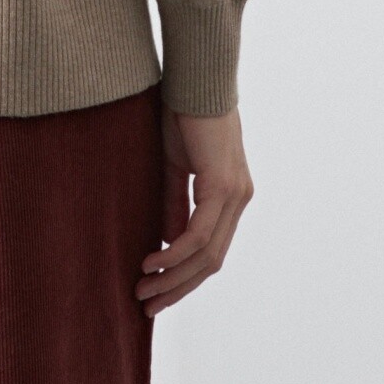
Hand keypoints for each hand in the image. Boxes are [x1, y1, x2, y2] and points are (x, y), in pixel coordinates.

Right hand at [136, 106, 251, 315]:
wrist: (195, 78)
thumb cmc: (183, 113)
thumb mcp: (176, 165)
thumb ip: (176, 202)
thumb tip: (167, 240)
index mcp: (232, 195)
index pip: (212, 250)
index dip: (185, 277)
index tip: (156, 293)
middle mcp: (240, 199)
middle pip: (212, 261)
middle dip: (178, 288)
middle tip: (147, 305)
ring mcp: (235, 194)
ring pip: (206, 254)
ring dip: (173, 277)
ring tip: (143, 290)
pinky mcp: (222, 185)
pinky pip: (199, 233)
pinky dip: (175, 252)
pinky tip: (151, 261)